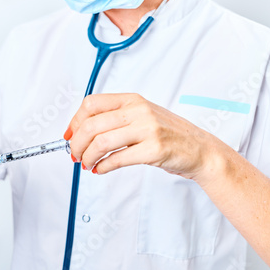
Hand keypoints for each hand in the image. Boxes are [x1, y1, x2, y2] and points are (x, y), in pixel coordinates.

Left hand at [65, 93, 217, 178]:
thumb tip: (80, 131)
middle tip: (74, 155)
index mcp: (132, 100)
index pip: (91, 104)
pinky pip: (117, 159)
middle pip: (92, 125)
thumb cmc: (168, 134)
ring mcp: (148, 129)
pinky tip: (100, 169)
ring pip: (101, 143)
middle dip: (76, 144)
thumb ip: (115, 118)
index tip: (69, 135)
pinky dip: (102, 166)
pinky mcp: (154, 150)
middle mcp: (139, 111)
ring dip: (87, 157)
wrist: (200, 149)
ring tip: (87, 164)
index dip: (75, 121)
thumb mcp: (142, 115)